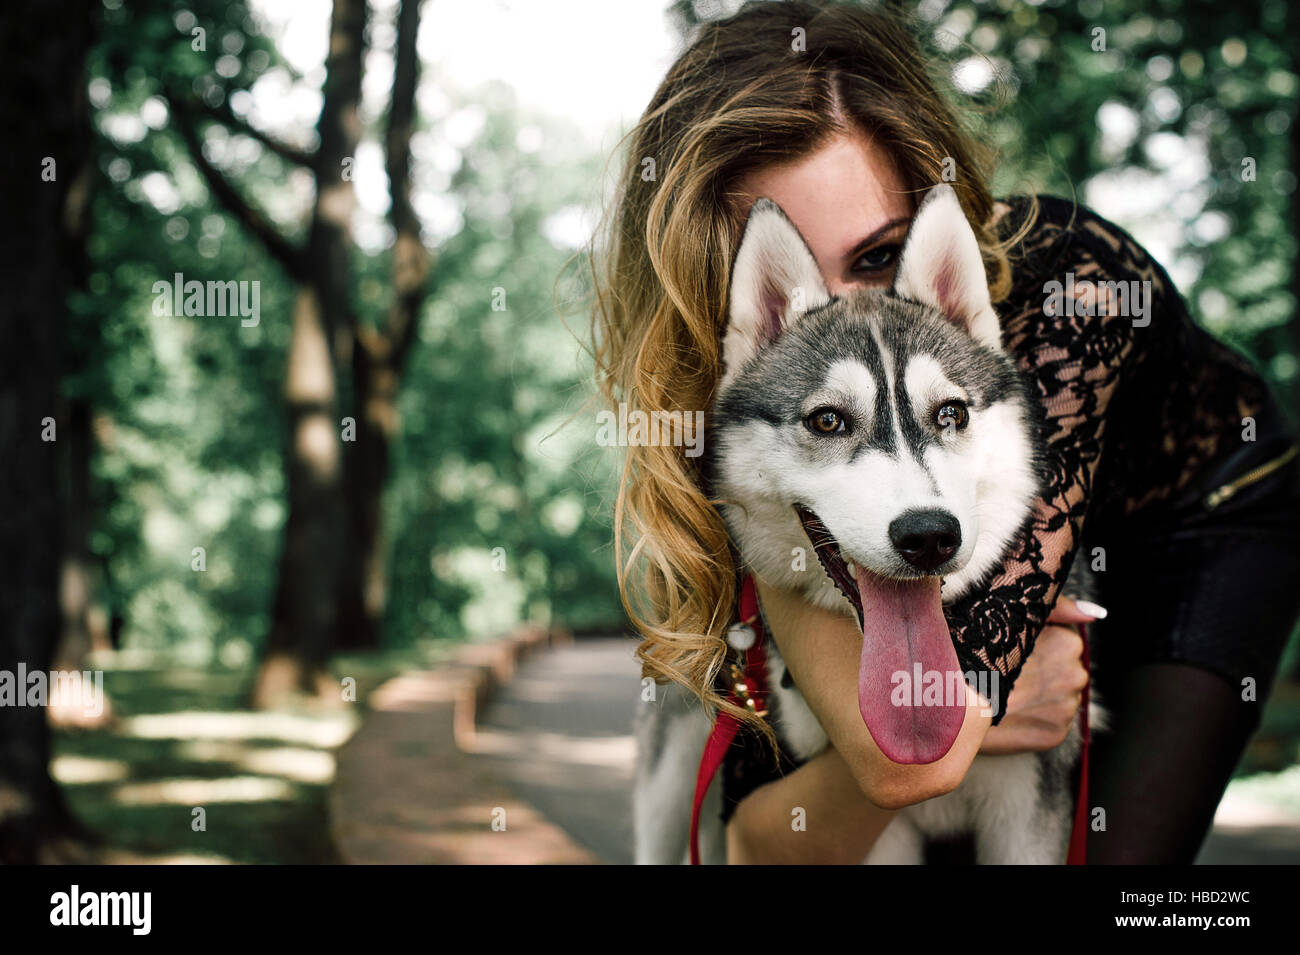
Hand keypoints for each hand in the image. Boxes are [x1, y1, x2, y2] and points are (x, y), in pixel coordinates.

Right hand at [978, 596, 1099, 754]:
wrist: (950, 704)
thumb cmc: (974, 655)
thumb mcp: (1010, 617)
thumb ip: (1057, 608)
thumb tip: (1095, 614)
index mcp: (1068, 644)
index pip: (1064, 639)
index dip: (1038, 643)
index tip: (1014, 650)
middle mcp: (1075, 677)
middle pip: (1064, 668)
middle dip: (1043, 669)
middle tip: (1007, 671)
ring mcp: (1066, 709)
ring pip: (1058, 695)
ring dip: (1039, 694)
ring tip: (1006, 691)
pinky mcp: (1055, 734)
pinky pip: (1050, 721)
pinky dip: (1033, 717)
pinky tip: (1010, 710)